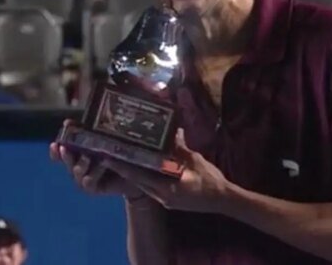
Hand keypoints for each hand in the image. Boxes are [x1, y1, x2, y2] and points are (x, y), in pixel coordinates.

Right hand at [49, 120, 144, 198]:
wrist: (136, 173)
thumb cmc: (120, 151)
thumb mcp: (109, 136)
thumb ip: (95, 126)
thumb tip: (82, 115)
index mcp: (78, 152)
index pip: (61, 152)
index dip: (55, 150)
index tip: (55, 144)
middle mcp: (78, 165)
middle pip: (66, 162)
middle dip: (65, 155)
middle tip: (65, 149)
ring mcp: (85, 178)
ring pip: (75, 173)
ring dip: (79, 165)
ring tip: (86, 158)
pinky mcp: (95, 188)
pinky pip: (88, 185)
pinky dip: (89, 178)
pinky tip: (93, 173)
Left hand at [102, 129, 231, 212]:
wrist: (224, 201)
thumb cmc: (210, 180)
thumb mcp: (194, 160)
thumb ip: (180, 147)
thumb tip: (172, 130)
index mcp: (166, 188)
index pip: (139, 176)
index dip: (122, 167)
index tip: (107, 158)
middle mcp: (161, 196)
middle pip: (137, 181)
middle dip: (124, 168)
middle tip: (109, 154)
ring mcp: (164, 200)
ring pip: (143, 185)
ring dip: (133, 173)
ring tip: (121, 158)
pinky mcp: (168, 200)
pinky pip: (151, 187)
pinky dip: (145, 176)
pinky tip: (141, 166)